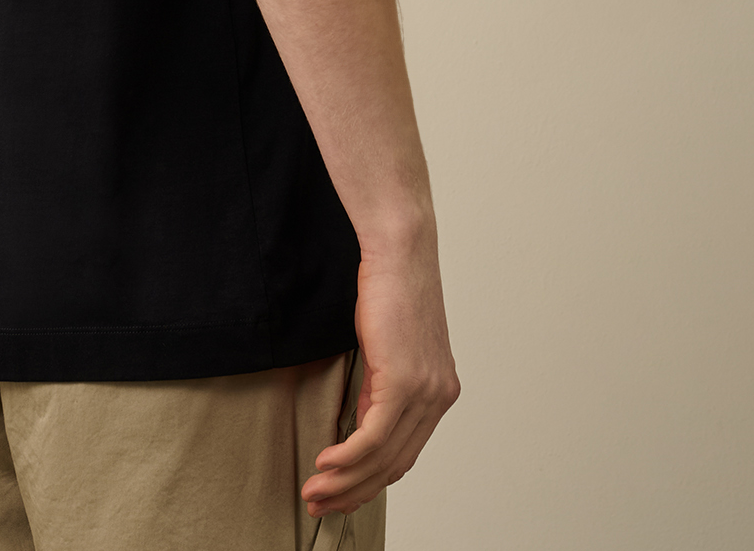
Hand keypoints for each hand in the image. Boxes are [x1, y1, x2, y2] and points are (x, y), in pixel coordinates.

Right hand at [302, 236, 458, 516]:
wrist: (399, 249)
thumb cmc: (390, 286)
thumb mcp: (388, 348)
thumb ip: (381, 389)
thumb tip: (362, 423)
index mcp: (440, 392)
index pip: (404, 454)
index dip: (369, 480)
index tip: (338, 491)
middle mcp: (440, 397)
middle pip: (393, 465)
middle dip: (353, 491)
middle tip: (319, 503)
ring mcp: (426, 393)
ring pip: (382, 457)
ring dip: (343, 480)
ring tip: (313, 490)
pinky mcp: (405, 383)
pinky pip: (373, 437)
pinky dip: (347, 457)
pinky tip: (325, 463)